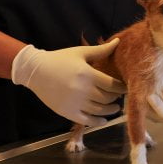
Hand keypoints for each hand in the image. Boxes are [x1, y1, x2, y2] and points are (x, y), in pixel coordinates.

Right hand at [11, 39, 125, 125]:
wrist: (36, 71)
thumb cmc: (59, 59)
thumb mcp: (80, 52)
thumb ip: (101, 50)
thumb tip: (118, 41)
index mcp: (88, 74)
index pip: (112, 85)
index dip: (122, 87)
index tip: (126, 87)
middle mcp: (83, 90)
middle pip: (108, 98)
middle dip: (116, 97)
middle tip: (119, 95)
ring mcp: (76, 103)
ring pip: (100, 110)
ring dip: (111, 110)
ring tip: (115, 106)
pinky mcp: (68, 113)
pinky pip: (88, 121)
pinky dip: (99, 122)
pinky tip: (104, 120)